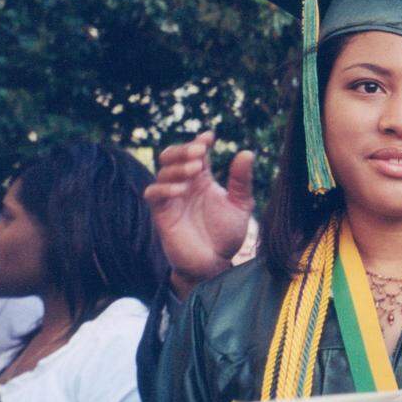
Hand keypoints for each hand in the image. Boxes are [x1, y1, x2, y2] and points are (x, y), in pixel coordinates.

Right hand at [144, 131, 254, 299]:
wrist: (214, 264)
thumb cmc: (227, 235)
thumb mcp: (241, 205)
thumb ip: (241, 181)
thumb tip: (247, 152)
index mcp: (203, 179)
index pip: (197, 153)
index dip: (200, 141)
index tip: (210, 137)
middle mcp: (185, 184)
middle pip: (173, 156)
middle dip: (184, 149)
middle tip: (200, 150)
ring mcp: (171, 198)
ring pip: (163, 172)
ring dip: (178, 167)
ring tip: (196, 169)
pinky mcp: (161, 214)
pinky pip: (154, 195)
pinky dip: (164, 188)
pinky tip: (181, 189)